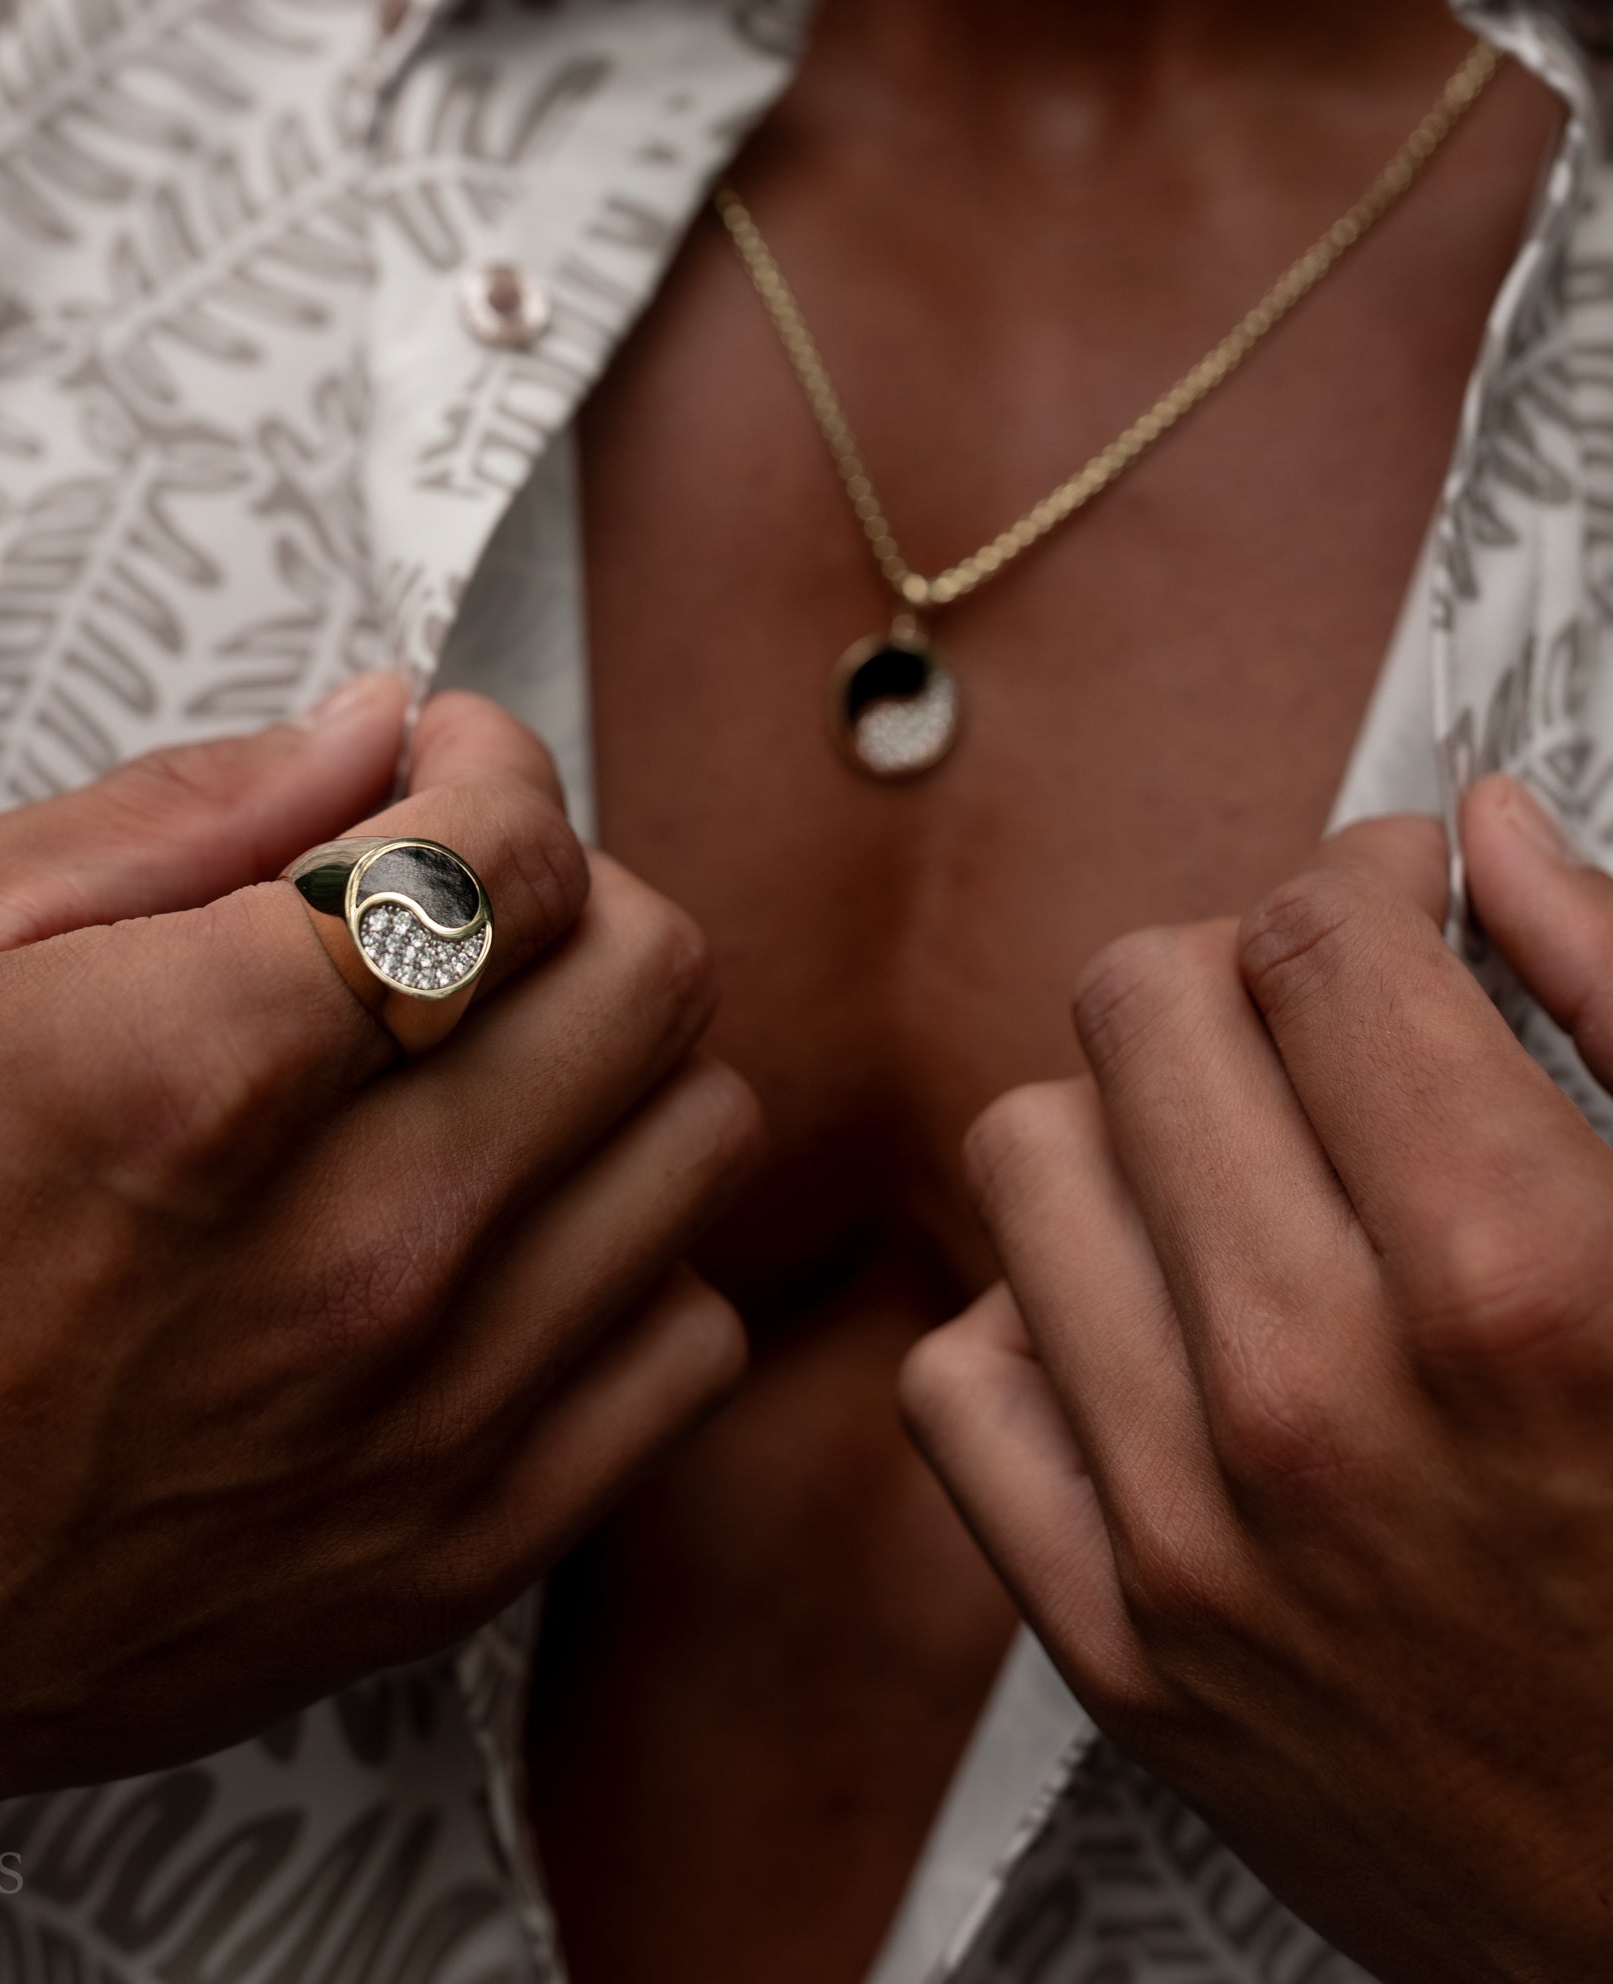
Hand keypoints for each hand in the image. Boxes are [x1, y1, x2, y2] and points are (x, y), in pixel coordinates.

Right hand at [0, 677, 756, 1874]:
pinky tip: (508, 1241)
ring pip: (700, 1136)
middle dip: (574, 889)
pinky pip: (690, 1336)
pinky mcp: (469, 1544)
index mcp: (207, 1067)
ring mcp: (436, 1414)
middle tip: (466, 906)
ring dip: (615, 1060)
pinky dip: (629, 1253)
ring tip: (488, 1065)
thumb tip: (379, 723)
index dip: (494, 765)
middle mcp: (360, 1246)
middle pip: (651, 973)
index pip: (515, 850)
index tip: (442, 771)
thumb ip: (182, 809)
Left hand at [901, 775, 1612, 1983]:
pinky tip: (1151, 1335)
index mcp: (1520, 1286)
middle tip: (1309, 1024)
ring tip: (1231, 1174)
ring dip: (1125, 1128)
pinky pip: (959, 1371)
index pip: (1318, 938)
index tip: (1395, 908)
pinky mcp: (1112, 1640)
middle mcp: (1320, 1401)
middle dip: (1233, 972)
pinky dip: (1039, 1322)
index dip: (1365, 880)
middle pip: (1138, 1009)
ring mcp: (1188, 1532)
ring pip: (1025, 1157)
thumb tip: (1482, 840)